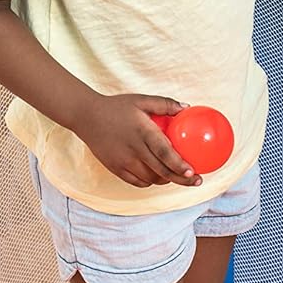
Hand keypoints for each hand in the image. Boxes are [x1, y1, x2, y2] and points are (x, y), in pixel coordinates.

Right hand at [71, 94, 200, 188]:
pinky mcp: (115, 168)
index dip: (179, 165)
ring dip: (165, 179)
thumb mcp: (141, 100)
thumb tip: (185, 108)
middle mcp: (134, 149)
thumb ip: (164, 104)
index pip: (164, 153)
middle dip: (181, 179)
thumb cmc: (116, 107)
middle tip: (196, 180)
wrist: (86, 116)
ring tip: (176, 175)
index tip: (192, 172)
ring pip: (150, 179)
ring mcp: (124, 161)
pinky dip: (149, 181)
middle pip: (161, 171)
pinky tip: (156, 175)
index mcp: (142, 131)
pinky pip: (137, 182)